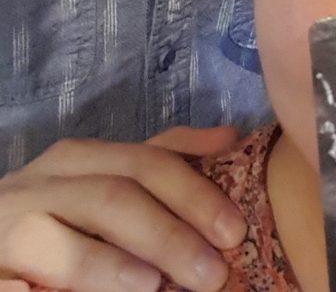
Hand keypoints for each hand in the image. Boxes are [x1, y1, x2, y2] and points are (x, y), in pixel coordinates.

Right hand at [0, 127, 244, 291]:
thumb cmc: (53, 214)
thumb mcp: (104, 177)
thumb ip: (162, 158)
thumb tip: (227, 138)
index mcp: (74, 160)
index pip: (146, 164)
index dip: (194, 194)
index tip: (234, 230)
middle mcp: (38, 188)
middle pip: (113, 201)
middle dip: (169, 236)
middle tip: (212, 272)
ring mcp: (4, 235)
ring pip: (64, 248)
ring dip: (114, 269)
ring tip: (154, 287)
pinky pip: (22, 290)